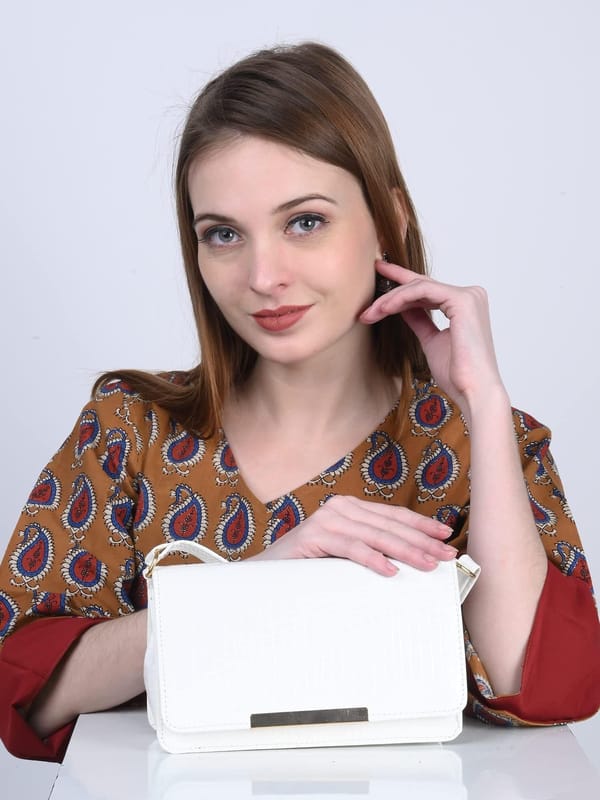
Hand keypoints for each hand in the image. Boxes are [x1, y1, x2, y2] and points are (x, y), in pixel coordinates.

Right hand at [252, 495, 456, 575]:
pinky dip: (374, 559)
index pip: (392, 515)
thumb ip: (369, 548)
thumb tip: (409, 560)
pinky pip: (352, 548)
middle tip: (446, 555)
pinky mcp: (315, 537)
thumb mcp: (345, 554)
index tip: (444, 535)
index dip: (420, 524)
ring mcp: (327, 520)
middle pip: (390, 525)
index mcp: (349, 508)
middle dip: (421, 540)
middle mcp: (340, 508)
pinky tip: (391, 570)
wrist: (266, 574)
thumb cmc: (308, 567)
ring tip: (427, 564)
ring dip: (406, 551)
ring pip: (376, 535)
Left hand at [360, 260, 506, 418]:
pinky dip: (400, 298)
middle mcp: (470, 295)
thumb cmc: (457, 374)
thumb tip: (402, 306)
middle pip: (420, 286)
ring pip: (418, 287)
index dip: (401, 281)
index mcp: (465, 305)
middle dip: (390, 294)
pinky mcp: (462, 300)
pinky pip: (422, 291)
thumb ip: (419, 320)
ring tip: (371, 313)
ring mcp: (468, 296)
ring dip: (390, 299)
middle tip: (366, 305)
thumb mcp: (431, 340)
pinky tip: (384, 309)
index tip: (380, 275)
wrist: (473, 391)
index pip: (427, 289)